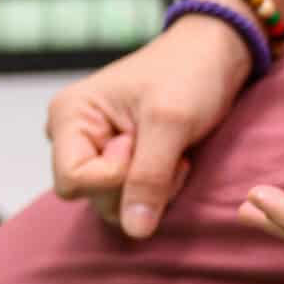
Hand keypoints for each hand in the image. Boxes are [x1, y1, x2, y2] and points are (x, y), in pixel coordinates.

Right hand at [47, 5, 256, 238]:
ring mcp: (93, 146)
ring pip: (111, 199)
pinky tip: (172, 158)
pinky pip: (126, 192)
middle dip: (136, 184)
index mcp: (68, 116)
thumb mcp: (171, 123)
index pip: (72, 180)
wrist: (215, 52)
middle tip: (169, 152)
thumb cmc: (190, 73)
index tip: (143, 145)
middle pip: (90, 194)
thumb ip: (148, 178)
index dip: (113, 177)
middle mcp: (70, 134)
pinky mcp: (115, 156)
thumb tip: (134, 231)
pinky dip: (154, 185)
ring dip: (150, 188)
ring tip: (174, 153)